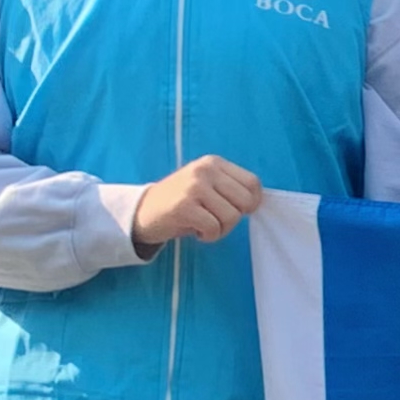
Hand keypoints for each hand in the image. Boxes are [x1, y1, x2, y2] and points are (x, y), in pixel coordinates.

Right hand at [131, 155, 262, 251]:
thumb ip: (230, 188)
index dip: (251, 203)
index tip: (237, 211)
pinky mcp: (184, 206)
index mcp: (214, 163)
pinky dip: (209, 237)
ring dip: (221, 230)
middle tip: (217, 221)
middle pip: (245, 201)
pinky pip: (214, 228)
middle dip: (235, 218)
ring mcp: (194, 187)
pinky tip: (195, 231)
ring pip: (231, 216)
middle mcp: (205, 170)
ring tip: (204, 226)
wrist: (141, 212)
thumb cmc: (181, 203)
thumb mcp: (207, 186)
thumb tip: (258, 202)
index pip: (252, 183)